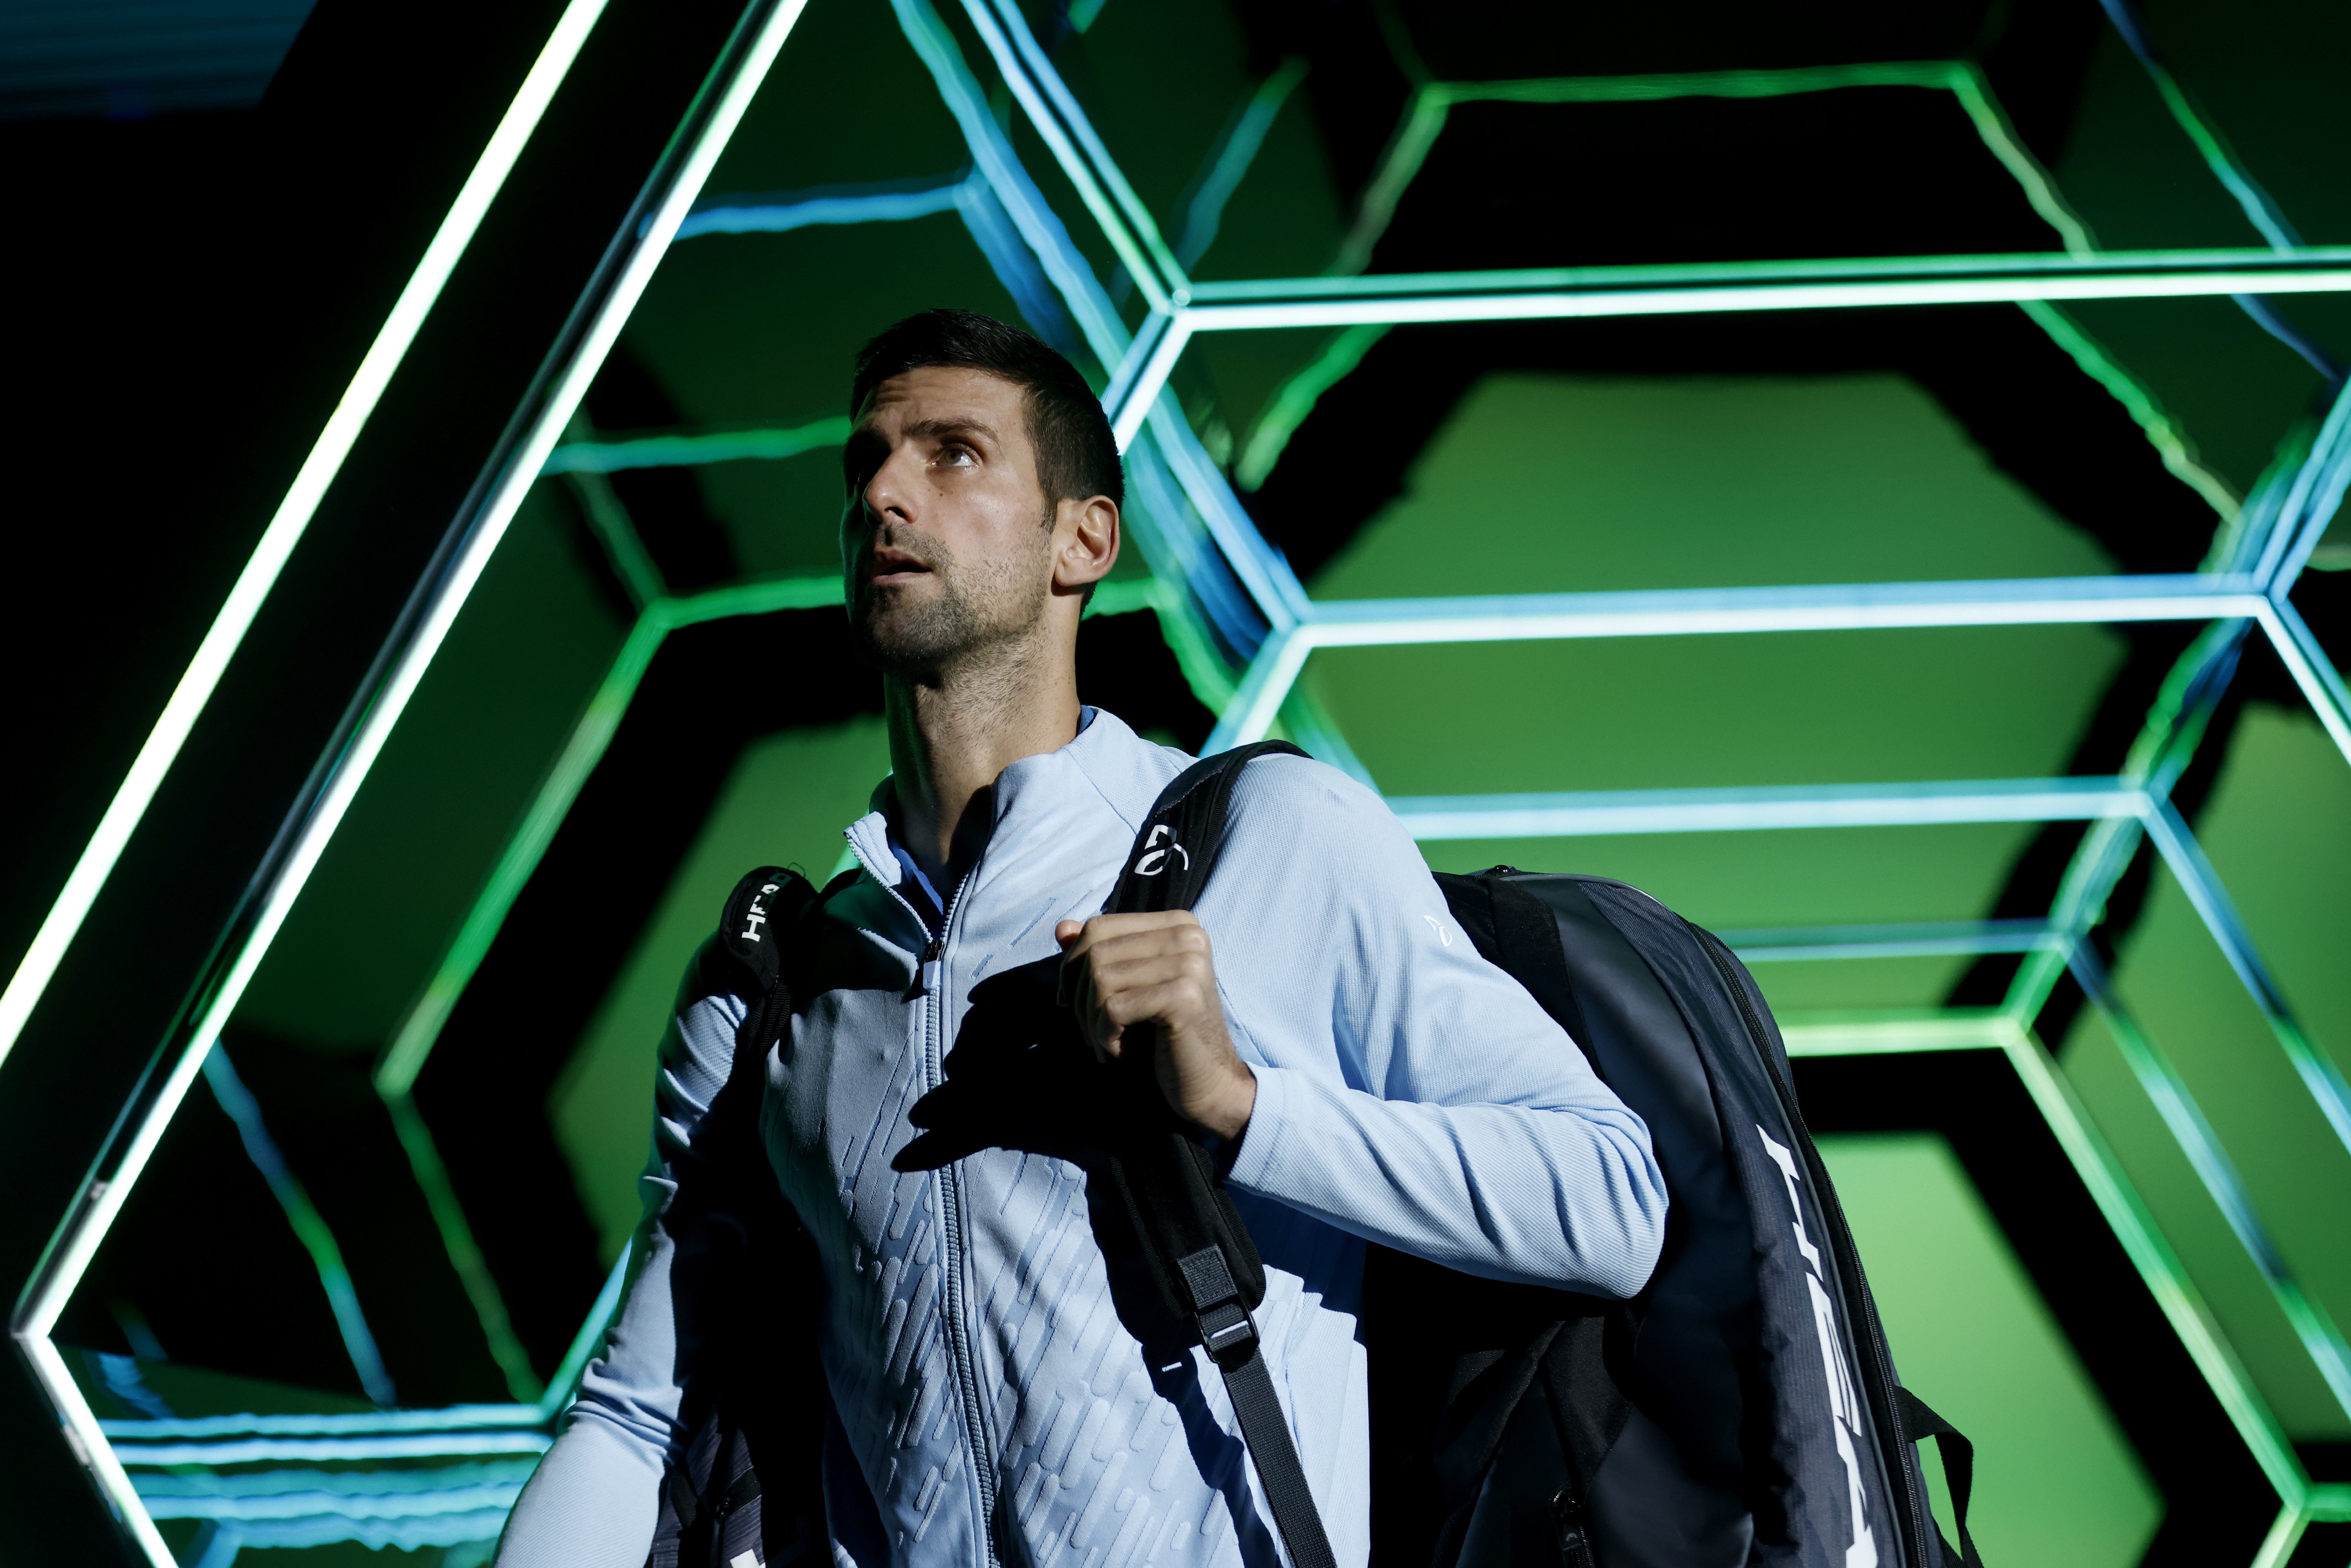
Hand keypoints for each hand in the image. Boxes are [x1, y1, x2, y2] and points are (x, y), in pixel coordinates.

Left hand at [1056, 911, 1255, 1139]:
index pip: (1099, 926)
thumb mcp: (1129, 987)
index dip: (1071, 965)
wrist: (1209, 1082)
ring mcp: (1189, 964)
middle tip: (1088, 1032)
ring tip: (1106, 1045)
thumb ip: (1098, 954)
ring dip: (1090, 1021)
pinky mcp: (1183, 998)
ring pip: (1100, 979)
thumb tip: (1061, 927)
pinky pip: (1114, 1008)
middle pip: (1096, 952)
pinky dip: (1105, 1036)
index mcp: (1178, 924)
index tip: (1067, 1001)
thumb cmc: (1165, 1036)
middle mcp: (1188, 936)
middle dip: (1077, 997)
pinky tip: (1119, 1053)